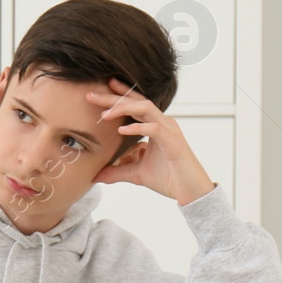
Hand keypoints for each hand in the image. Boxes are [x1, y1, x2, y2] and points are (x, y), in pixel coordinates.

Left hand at [85, 77, 216, 204]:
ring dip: (123, 108)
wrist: (190, 192)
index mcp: (154, 126)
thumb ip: (115, 172)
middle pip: (137, 102)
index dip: (119, 95)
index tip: (98, 90)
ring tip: (104, 115)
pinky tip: (121, 131)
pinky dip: (137, 128)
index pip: (136, 104)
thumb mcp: (134, 174)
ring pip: (146, 108)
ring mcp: (169, 130)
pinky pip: (154, 128)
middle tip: (91, 95)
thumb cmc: (168, 178)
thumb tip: (95, 176)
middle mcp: (162, 123)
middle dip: (114, 97)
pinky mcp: (173, 142)